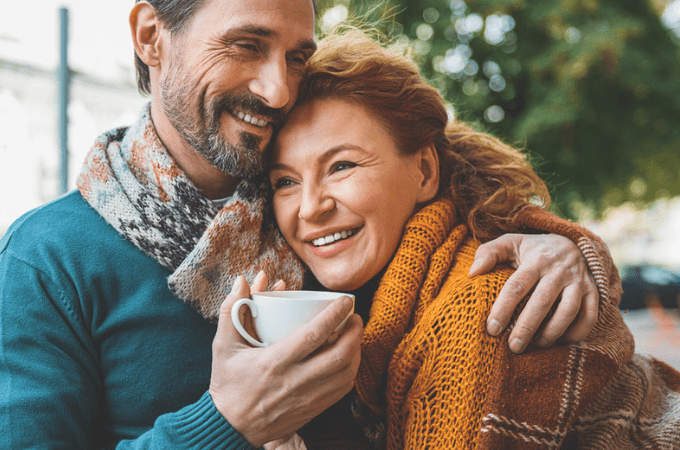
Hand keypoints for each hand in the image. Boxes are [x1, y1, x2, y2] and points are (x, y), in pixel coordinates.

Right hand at [209, 271, 362, 446]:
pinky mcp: (313, 410)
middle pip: (339, 355)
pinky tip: (348, 358)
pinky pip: (342, 390)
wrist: (230, 428)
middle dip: (355, 332)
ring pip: (346, 374)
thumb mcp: (223, 346)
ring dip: (357, 351)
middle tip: (355, 316)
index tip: (345, 301)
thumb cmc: (228, 384)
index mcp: (274, 362)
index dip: (335, 315)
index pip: (314, 335)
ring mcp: (307, 398)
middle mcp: (295, 381)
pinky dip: (351, 371)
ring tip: (354, 335)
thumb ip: (232, 310)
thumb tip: (242, 280)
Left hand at [470, 233, 598, 353]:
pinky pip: (590, 316)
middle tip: (513, 347)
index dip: (503, 308)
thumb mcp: (510, 243)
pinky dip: (577, 332)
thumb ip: (488, 253)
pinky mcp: (593, 291)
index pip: (517, 286)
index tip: (492, 329)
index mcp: (535, 259)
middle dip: (526, 327)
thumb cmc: (532, 249)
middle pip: (542, 302)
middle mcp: (558, 270)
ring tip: (537, 345)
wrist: (572, 242)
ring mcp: (579, 281)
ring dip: (552, 331)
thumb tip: (472, 273)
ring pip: (568, 310)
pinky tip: (561, 342)